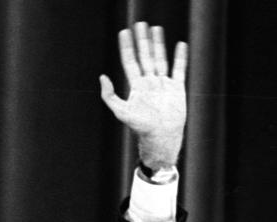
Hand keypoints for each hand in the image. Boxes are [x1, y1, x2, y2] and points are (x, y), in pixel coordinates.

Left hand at [99, 23, 187, 168]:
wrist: (161, 137)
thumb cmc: (140, 127)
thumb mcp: (120, 111)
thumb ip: (109, 95)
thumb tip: (101, 76)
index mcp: (136, 87)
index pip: (130, 61)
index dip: (127, 47)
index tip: (124, 32)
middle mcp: (149, 83)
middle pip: (145, 56)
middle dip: (142, 40)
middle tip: (140, 24)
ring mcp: (163, 84)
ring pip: (160, 59)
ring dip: (158, 44)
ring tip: (156, 28)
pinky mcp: (177, 88)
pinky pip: (180, 69)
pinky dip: (180, 57)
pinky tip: (180, 44)